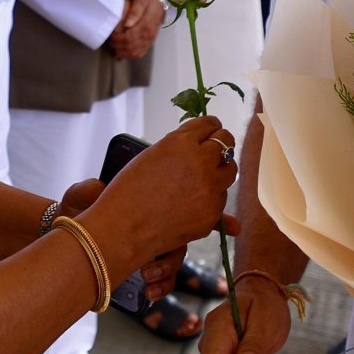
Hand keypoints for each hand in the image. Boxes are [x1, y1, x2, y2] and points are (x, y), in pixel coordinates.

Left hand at [68, 180, 191, 298]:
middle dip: (169, 259)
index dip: (171, 224)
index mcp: (140, 205)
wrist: (66, 234)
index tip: (154, 237)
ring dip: (166, 275)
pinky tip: (148, 294)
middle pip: (177, 240)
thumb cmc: (76, 210)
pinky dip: (160, 288)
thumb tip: (100, 190)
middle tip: (147, 271)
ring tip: (147, 283)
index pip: (168, 211)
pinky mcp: (142, 269)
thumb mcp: (78, 197)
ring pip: (172, 261)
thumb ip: (87, 191)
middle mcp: (150, 226)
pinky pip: (162, 279)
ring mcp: (148, 249)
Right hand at [85, 117, 236, 270]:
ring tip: (207, 175)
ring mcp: (209, 187)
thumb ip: (178, 148)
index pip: (209, 124)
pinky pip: (221, 198)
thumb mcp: (150, 157)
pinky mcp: (212, 212)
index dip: (210, 127)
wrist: (123, 229)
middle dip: (221, 144)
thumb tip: (201, 143)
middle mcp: (199, 161)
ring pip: (230, 170)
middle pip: (226, 142)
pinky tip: (194, 200)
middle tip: (214, 150)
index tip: (210, 130)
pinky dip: (212, 197)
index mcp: (180, 142)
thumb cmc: (128, 192)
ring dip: (221, 170)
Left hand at [107, 0, 164, 59]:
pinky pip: (139, 54)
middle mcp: (148, 35)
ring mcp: (149, 41)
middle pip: (129, 46)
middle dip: (117, 45)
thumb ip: (134, 12)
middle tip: (110, 41)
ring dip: (121, 52)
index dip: (117, 38)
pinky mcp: (148, 44)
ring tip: (114, 47)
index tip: (111, 35)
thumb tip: (127, 23)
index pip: (128, 37)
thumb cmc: (149, 3)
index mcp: (146, 25)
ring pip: (133, 52)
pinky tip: (122, 53)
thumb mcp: (141, 2)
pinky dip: (129, 55)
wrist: (160, 6)